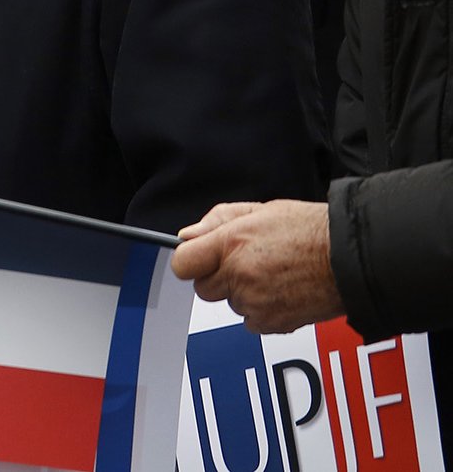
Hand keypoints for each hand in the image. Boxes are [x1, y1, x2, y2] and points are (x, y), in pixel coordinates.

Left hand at [172, 199, 344, 333]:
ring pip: (230, 303)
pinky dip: (260, 310)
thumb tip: (188, 236)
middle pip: (203, 288)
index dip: (189, 260)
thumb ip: (217, 221)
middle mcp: (239, 275)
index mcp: (231, 243)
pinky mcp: (273, 324)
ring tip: (271, 273)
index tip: (197, 258)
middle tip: (243, 263)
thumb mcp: (259, 210)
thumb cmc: (310, 230)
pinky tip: (280, 292)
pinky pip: (251, 321)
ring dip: (241, 292)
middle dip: (217, 276)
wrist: (351, 259)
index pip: (184, 263)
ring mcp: (255, 303)